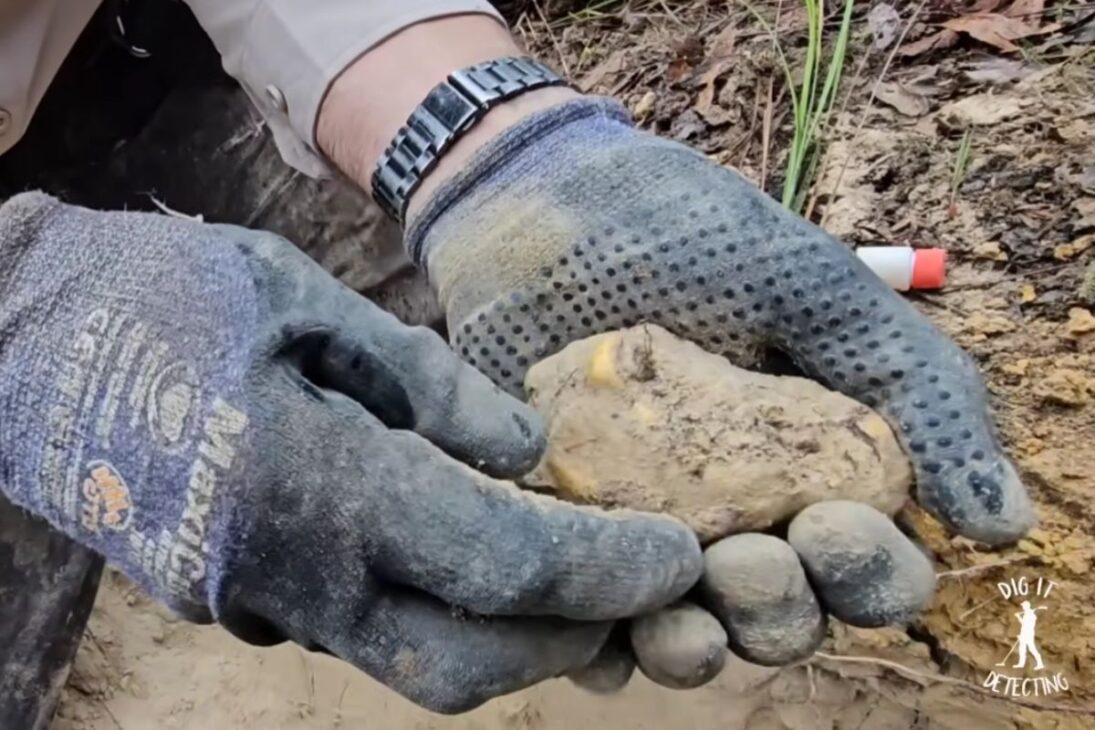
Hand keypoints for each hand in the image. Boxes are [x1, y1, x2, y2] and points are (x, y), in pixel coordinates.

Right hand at [0, 193, 701, 711]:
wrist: (21, 339)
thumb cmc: (167, 296)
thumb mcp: (307, 299)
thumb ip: (427, 383)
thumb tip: (526, 450)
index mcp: (318, 483)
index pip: (503, 562)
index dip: (605, 568)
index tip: (674, 553)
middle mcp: (290, 573)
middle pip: (469, 661)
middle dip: (572, 637)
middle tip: (639, 586)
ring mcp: (256, 603)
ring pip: (415, 667)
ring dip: (512, 644)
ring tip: (578, 588)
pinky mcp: (237, 603)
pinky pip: (363, 636)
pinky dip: (440, 618)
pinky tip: (475, 567)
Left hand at [406, 98, 1035, 683]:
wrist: (526, 197)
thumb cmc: (672, 231)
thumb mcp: (806, 286)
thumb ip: (908, 383)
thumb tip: (1003, 520)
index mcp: (806, 461)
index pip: (866, 560)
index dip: (870, 571)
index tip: (834, 525)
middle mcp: (732, 509)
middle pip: (783, 614)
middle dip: (782, 608)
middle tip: (751, 558)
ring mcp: (638, 527)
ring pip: (688, 636)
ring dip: (699, 645)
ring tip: (685, 611)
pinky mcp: (555, 532)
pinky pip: (580, 624)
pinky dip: (597, 646)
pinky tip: (597, 632)